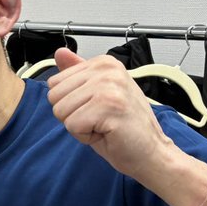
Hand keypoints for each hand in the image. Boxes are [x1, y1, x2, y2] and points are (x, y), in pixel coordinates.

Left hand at [45, 48, 172, 180]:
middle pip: (54, 97)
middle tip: (100, 120)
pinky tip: (107, 133)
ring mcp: (109, 86)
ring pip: (61, 111)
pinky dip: (85, 137)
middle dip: (72, 116)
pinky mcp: (108, 106)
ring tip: (104, 126)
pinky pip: (72, 125)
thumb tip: (60, 52)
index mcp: (104, 64)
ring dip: (79, 127)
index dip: (71, 104)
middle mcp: (107, 70)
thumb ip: (76, 75)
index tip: (96, 109)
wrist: (152, 153)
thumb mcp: (96, 96)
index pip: (54, 82)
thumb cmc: (125, 128)